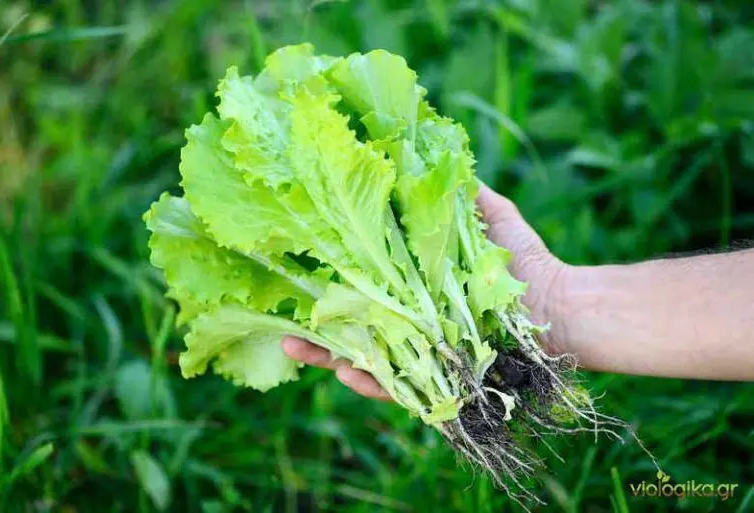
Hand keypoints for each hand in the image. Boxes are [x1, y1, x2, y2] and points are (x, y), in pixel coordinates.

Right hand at [281, 184, 567, 399]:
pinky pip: (401, 388)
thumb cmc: (524, 261)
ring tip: (294, 345)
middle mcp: (411, 322)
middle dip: (313, 325)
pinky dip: (374, 383)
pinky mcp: (441, 381)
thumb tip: (428, 148)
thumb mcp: (491, 216)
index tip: (294, 266)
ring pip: (365, 360)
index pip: (360, 286)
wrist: (562, 306)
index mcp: (413, 288)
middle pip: (351, 327)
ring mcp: (423, 353)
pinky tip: (348, 372)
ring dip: (328, 357)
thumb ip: (460, 191)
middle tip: (279, 320)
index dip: (327, 281)